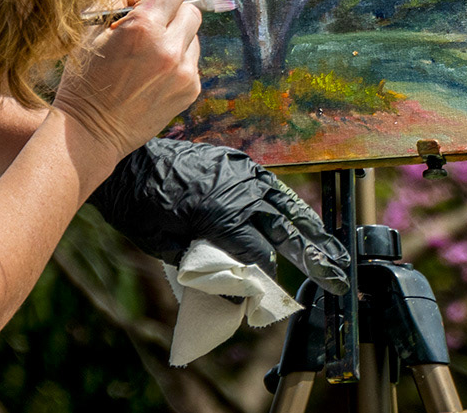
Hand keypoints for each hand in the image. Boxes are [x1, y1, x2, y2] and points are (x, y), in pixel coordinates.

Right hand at [54, 0, 202, 161]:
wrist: (90, 133)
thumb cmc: (84, 78)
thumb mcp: (89, 28)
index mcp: (143, 27)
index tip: (152, 1)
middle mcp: (170, 48)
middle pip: (191, 10)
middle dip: (171, 14)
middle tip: (147, 31)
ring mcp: (185, 72)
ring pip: (193, 37)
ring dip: (175, 40)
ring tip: (146, 59)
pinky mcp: (191, 90)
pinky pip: (192, 62)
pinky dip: (177, 64)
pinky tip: (152, 77)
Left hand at [89, 139, 351, 293]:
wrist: (127, 164)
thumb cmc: (140, 208)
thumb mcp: (167, 247)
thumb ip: (206, 270)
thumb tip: (236, 296)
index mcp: (222, 213)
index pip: (259, 255)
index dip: (268, 282)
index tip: (274, 301)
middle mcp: (241, 190)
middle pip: (286, 229)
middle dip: (315, 256)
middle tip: (339, 278)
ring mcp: (244, 173)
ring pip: (287, 206)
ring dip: (312, 231)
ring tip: (335, 253)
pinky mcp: (240, 165)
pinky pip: (274, 189)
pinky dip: (291, 207)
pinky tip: (305, 222)